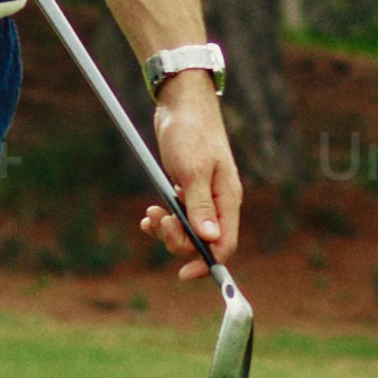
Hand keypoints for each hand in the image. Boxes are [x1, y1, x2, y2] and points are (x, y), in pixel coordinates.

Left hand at [144, 66, 242, 269]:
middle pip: (202, 242)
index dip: (206, 263)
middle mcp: (219, 202)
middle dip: (177, 240)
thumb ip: (200, 207)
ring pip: (186, 231)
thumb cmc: (191, 133)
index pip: (224, 244)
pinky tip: (149, 214)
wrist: (181, 103)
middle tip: (158, 222)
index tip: (182, 274)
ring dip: (166, 229)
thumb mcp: (193, 171)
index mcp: (228, 199)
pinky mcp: (188, 189)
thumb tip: (210, 240)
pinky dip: (162, 220)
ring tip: (150, 213)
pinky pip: (177, 217)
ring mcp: (203, 196)